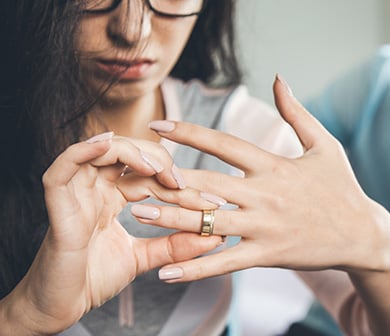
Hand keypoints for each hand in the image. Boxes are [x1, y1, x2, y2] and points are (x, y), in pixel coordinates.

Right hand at [1, 133, 221, 334]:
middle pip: (128, 154)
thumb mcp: (144, 257)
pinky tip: (107, 145)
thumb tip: (215, 235)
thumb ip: (176, 245)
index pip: (150, 175)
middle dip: (161, 162)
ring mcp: (75, 192)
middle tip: (184, 184)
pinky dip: (84, 150)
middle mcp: (94, 188)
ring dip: (132, 152)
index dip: (181, 183)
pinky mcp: (57, 203)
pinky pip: (64, 166)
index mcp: (112, 196)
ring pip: (100, 150)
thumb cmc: (94, 280)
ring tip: (157, 168)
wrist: (60, 307)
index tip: (213, 203)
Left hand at [139, 76, 389, 281]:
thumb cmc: (342, 187)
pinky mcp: (268, 255)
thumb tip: (278, 78)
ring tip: (137, 214)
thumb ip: (297, 113)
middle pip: (207, 184)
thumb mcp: (325, 144)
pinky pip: (225, 263)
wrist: (363, 234)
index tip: (157, 126)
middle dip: (167, 178)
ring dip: (171, 218)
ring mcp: (264, 227)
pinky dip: (195, 268)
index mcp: (274, 166)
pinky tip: (167, 272)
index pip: (224, 144)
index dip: (189, 133)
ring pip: (210, 223)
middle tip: (131, 173)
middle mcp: (264, 195)